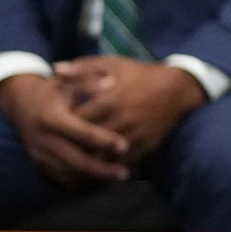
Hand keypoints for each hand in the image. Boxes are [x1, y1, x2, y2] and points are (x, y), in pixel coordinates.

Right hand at [0, 73, 130, 184]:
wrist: (22, 105)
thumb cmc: (53, 92)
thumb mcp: (68, 82)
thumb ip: (89, 83)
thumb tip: (112, 82)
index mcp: (52, 119)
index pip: (82, 133)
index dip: (104, 141)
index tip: (125, 146)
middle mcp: (43, 140)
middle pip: (76, 160)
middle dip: (102, 169)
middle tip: (125, 172)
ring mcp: (39, 154)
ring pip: (69, 173)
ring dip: (94, 178)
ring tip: (117, 177)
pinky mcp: (38, 163)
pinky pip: (61, 178)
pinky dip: (81, 181)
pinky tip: (100, 180)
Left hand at [54, 57, 204, 161]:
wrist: (178, 88)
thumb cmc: (141, 74)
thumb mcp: (113, 64)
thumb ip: (83, 67)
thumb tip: (56, 69)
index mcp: (111, 99)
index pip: (78, 119)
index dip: (63, 125)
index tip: (53, 128)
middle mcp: (124, 119)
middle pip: (90, 141)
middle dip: (73, 146)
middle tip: (58, 149)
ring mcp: (137, 133)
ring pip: (106, 155)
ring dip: (89, 160)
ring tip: (73, 162)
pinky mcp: (148, 144)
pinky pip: (124, 161)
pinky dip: (109, 166)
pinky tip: (97, 167)